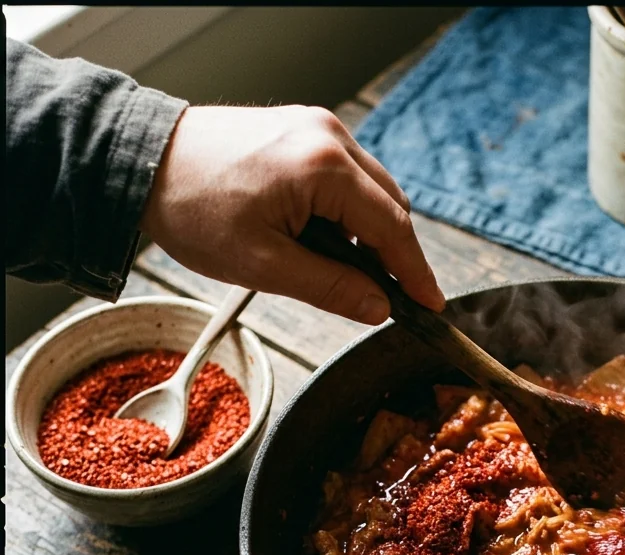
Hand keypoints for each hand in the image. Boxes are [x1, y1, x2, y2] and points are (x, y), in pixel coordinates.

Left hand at [140, 105, 444, 324]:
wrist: (143, 162)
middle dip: (396, 255)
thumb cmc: (193, 208)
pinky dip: (350, 211)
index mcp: (324, 167)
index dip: (416, 273)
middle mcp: (329, 136)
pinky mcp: (303, 129)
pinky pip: (348, 176)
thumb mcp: (264, 265)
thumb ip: (331, 288)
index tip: (432, 305)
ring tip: (350, 273)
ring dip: (371, 234)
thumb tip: (379, 308)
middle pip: (391, 206)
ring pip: (372, 191)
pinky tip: (330, 240)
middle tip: (392, 299)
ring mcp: (317, 127)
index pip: (393, 228)